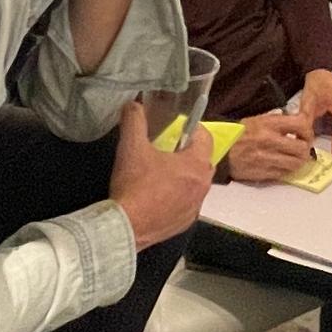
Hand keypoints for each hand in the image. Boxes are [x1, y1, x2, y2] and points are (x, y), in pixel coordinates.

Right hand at [109, 99, 213, 248]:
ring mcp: (195, 207)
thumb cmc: (134, 185)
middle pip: (203, 161)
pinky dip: (178, 197)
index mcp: (196, 164)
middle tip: (168, 148)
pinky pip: (187, 204)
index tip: (178, 126)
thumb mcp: (131, 147)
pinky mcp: (185, 223)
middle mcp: (203, 186)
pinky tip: (159, 196)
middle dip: (189, 152)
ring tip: (162, 172)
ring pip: (196, 184)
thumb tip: (133, 104)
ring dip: (184, 175)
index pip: (206, 137)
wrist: (126, 227)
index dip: (193, 128)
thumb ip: (134, 120)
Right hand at [226, 111, 316, 184]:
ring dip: (299, 161)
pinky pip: (284, 173)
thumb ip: (279, 120)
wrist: (221, 151)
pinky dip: (288, 169)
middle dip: (306, 148)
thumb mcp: (258, 119)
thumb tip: (299, 122)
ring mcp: (266, 159)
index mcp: (269, 124)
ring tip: (295, 157)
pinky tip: (284, 164)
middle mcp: (269, 141)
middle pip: (302, 147)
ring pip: (296, 163)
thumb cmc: (239, 134)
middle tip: (303, 147)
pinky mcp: (263, 173)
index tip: (306, 133)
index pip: (301, 124)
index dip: (308, 130)